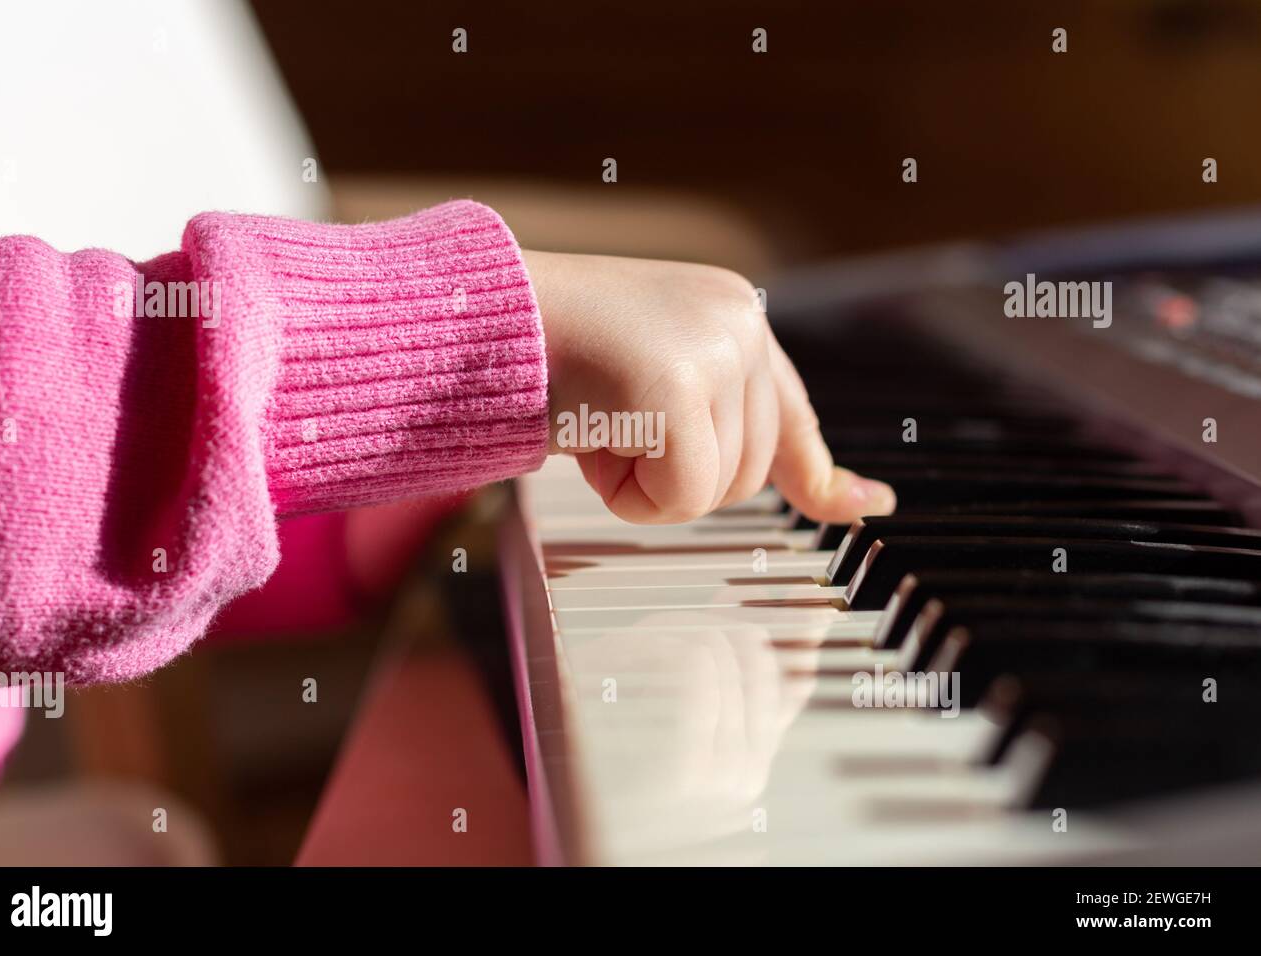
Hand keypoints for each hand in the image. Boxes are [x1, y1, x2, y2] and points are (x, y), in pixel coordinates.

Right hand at [523, 250, 896, 524]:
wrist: (479, 315)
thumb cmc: (548, 355)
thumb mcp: (643, 384)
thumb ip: (709, 424)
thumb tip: (766, 483)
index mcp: (733, 316)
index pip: (793, 416)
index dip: (822, 476)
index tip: (870, 508)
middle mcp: (741, 323)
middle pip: (749, 475)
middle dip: (675, 475)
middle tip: (610, 425)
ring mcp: (716, 349)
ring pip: (716, 492)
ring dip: (645, 482)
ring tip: (596, 419)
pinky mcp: (680, 383)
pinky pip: (681, 497)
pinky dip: (629, 494)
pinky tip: (591, 436)